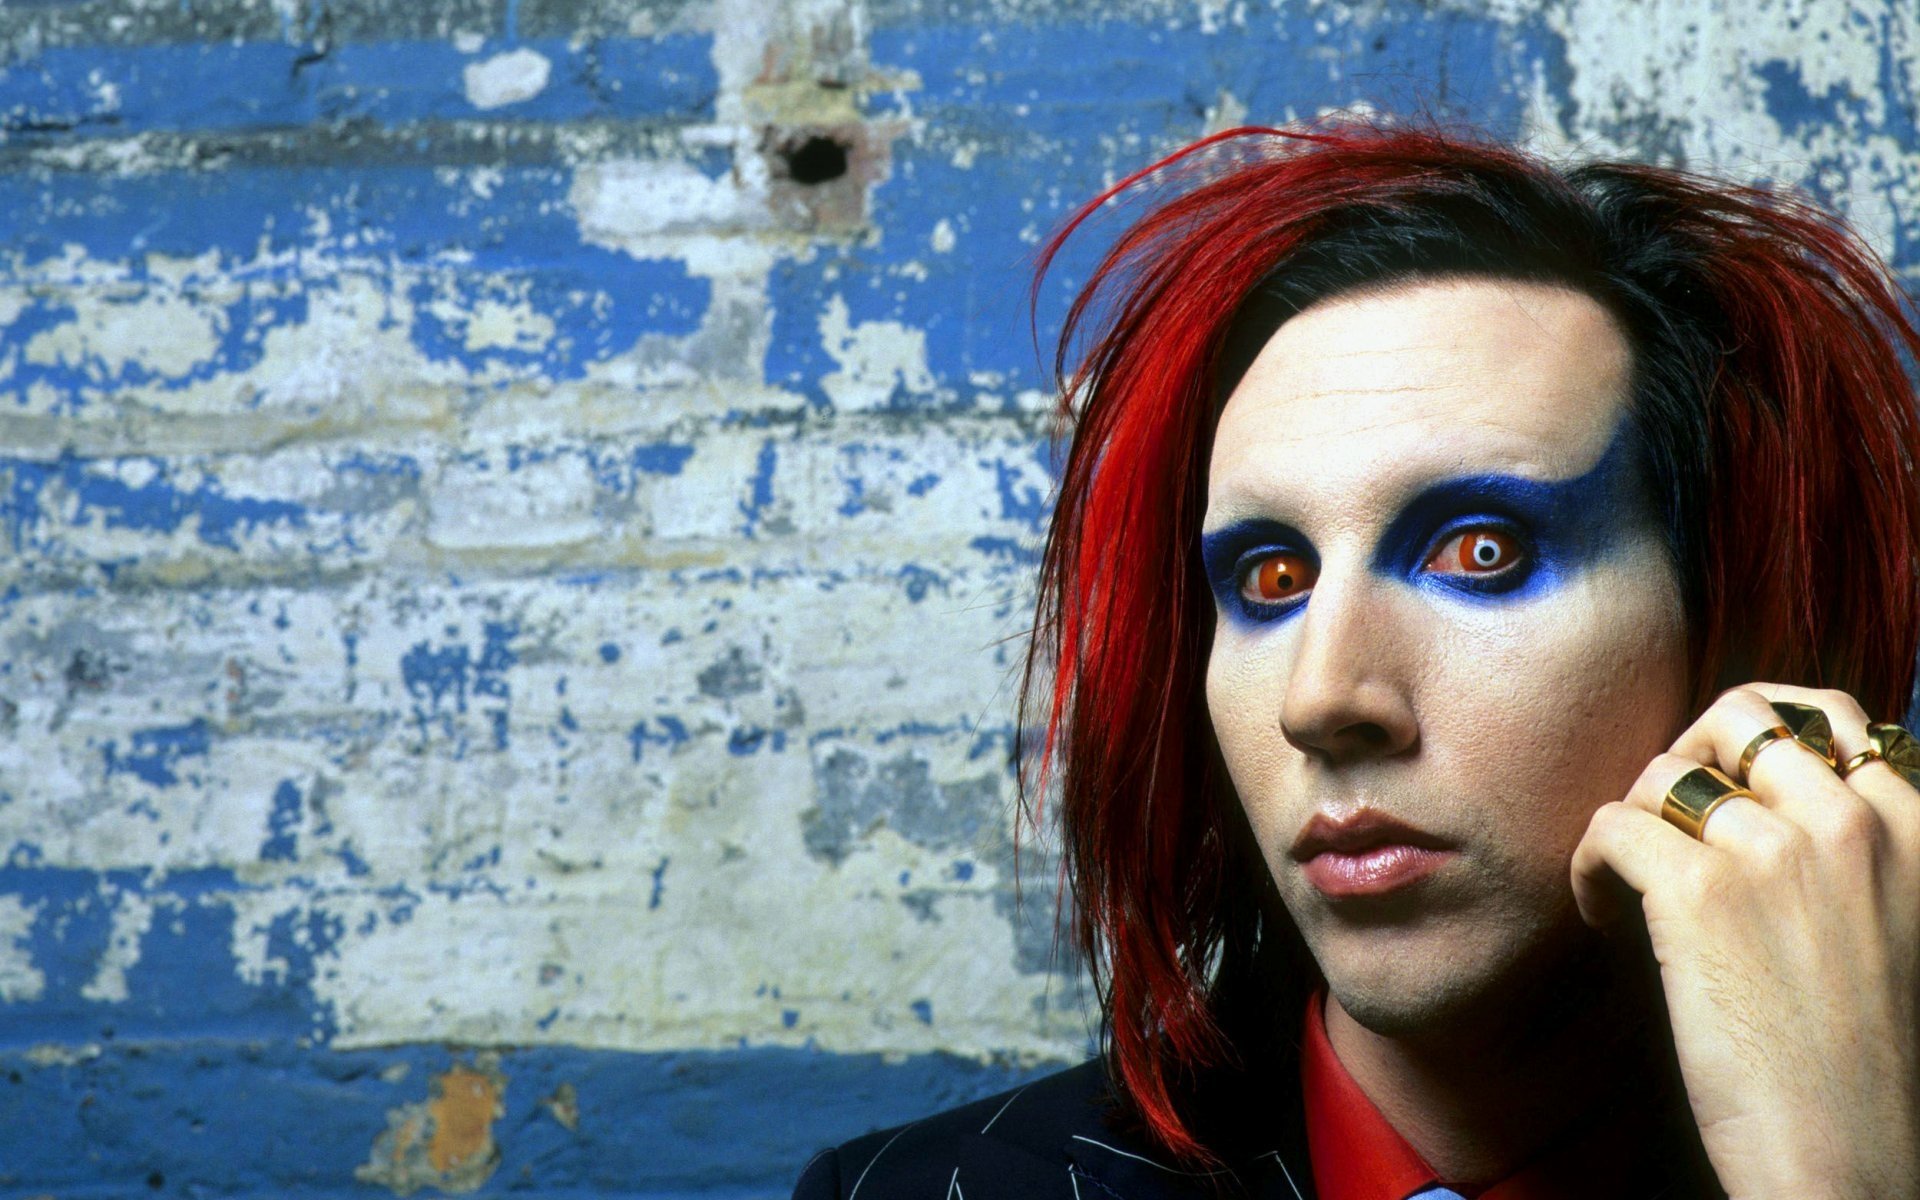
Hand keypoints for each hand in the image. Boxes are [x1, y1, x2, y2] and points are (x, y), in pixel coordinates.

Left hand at [1570, 684, 1919, 1199]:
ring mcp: (1775, 848)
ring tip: (1628, 883)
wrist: (1849, 1158)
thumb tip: (1760, 803)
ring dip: (1633, 819)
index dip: (1755, 747)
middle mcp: (1853, 820)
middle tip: (1663, 823)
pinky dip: (1588, 866)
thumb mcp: (1895, 923)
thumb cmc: (1864, 1061)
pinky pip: (1612, 825)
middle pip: (1738, 716)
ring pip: (1664, 771)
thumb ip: (1854, 854)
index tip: (1721, 799)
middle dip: (1687, 756)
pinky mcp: (1699, 890)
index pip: (1829, 717)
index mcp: (1913, 827)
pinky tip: (1602, 916)